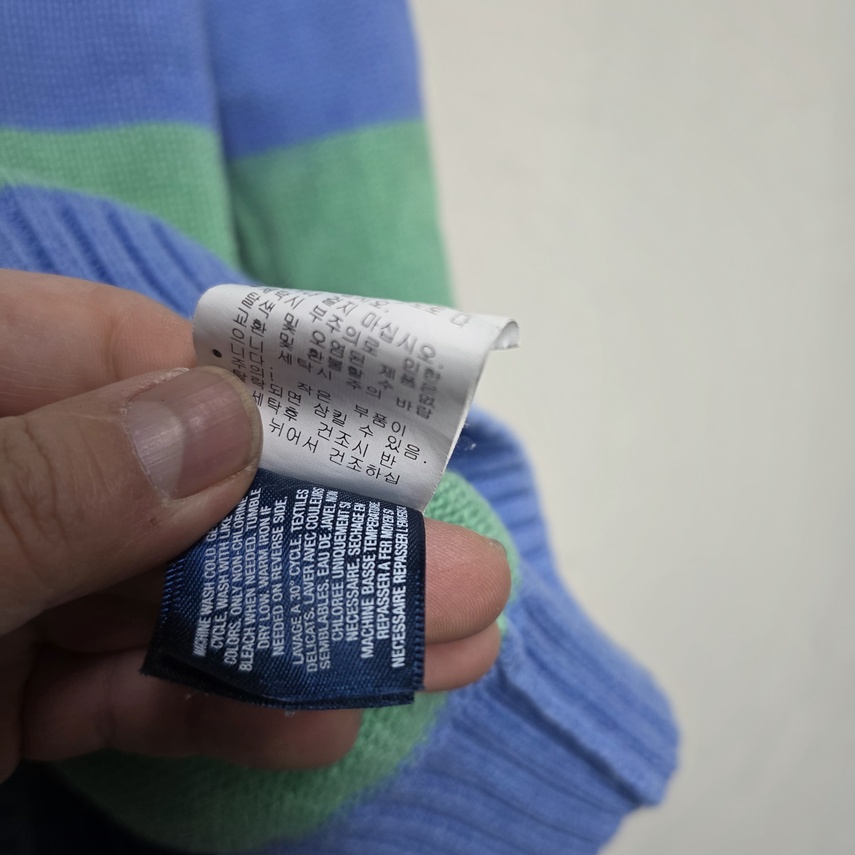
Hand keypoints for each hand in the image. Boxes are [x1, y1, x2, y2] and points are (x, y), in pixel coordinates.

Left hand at [0, 271, 509, 780]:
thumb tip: (226, 423)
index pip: (127, 351)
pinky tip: (315, 728)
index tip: (371, 443)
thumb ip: (57, 478)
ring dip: (303, 637)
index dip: (256, 390)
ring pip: (175, 602)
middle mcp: (6, 479)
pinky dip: (216, 713)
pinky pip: (127, 694)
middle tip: (461, 570)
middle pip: (181, 490)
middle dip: (321, 538)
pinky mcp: (14, 698)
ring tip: (443, 655)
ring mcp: (13, 588)